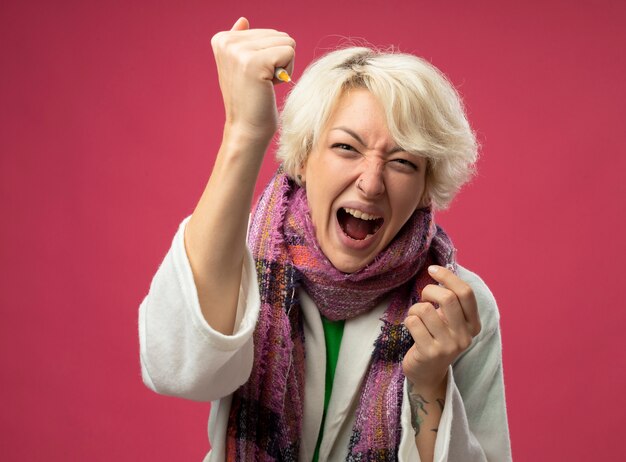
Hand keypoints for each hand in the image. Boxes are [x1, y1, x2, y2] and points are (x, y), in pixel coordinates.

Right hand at [210, 17, 295, 141]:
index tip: (254, 75)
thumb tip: (243, 20)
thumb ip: (241, 41)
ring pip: (286, 42)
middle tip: (261, 82)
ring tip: (264, 84)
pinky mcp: (254, 62)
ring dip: (283, 66)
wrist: (246, 129)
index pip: (268, 32)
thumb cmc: (250, 100)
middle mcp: (227, 41)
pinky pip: (289, 52)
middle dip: (278, 59)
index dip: (269, 55)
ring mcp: (239, 51)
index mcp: (222, 39)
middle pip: (279, 34)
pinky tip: (269, 86)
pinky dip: (286, 72)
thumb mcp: (242, 67)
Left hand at [402, 265, 481, 391]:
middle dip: (428, 291)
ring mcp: (448, 346)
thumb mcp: (450, 321)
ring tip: (416, 317)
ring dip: (415, 309)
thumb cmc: (436, 338)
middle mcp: (464, 336)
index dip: (448, 277)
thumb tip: (440, 271)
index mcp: (473, 324)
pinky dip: (408, 320)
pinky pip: (413, 322)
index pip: (466, 293)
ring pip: (425, 309)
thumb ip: (451, 301)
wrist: (428, 373)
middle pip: (447, 298)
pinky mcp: (429, 353)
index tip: (432, 270)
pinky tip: (412, 329)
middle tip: (424, 298)